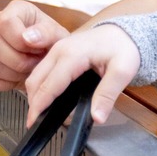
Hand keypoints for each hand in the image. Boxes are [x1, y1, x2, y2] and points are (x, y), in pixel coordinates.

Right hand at [0, 1, 70, 91]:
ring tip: (30, 70)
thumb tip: (28, 37)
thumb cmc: (54, 45)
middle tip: (36, 63)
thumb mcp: (59, 36)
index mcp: (16, 10)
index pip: (5, 22)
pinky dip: (7, 84)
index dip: (19, 40)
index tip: (36, 48)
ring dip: (15, 74)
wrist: (51, 61)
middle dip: (19, 61)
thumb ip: (47, 32)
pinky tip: (19, 77)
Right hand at [25, 25, 139, 126]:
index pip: (49, 85)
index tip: (33, 123)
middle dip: (33, 103)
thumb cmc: (123, 47)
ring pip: (35, 75)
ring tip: (41, 114)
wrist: (123, 32)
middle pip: (36, 80)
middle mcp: (59, 49)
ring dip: (35, 95)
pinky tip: (47, 99)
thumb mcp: (122, 71)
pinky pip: (42, 71)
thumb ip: (108, 95)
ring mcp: (56, 49)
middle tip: (36, 123)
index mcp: (72, 54)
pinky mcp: (57, 52)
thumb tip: (97, 117)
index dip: (39, 106)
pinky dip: (40, 86)